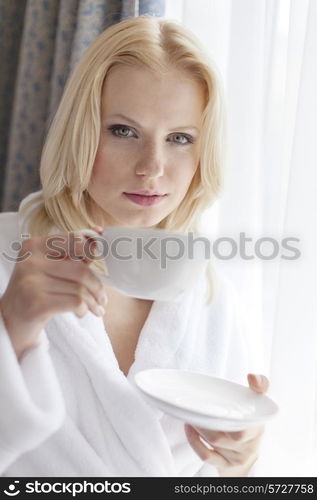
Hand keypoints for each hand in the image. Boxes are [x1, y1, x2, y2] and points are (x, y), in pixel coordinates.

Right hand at [0, 225, 107, 358]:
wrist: (12, 320)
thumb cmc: (37, 290)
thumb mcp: (51, 267)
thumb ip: (73, 252)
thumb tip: (99, 232)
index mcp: (34, 246)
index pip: (74, 240)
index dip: (91, 250)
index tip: (98, 259)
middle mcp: (30, 261)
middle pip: (81, 270)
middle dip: (97, 286)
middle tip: (102, 297)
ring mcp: (31, 282)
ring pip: (80, 289)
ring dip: (92, 302)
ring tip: (95, 308)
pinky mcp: (36, 303)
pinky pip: (75, 302)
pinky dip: (83, 309)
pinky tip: (80, 313)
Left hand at [184, 374, 268, 475]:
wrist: (248, 446)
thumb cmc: (249, 417)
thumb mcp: (257, 401)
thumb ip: (260, 384)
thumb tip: (252, 376)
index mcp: (258, 426)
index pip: (248, 427)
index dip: (231, 418)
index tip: (218, 407)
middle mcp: (250, 445)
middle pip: (225, 434)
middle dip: (207, 421)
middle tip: (195, 408)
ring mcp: (237, 457)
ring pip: (215, 443)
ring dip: (199, 427)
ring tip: (191, 414)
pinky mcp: (225, 465)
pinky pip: (207, 456)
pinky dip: (194, 442)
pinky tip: (189, 427)